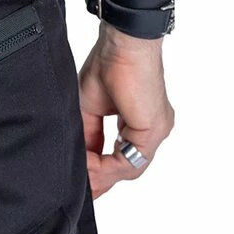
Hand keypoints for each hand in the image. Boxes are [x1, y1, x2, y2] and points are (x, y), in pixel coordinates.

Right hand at [78, 23, 174, 198]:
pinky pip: (127, 160)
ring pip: (128, 169)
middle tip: (77, 189)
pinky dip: (103, 165)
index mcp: (140, 125)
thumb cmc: (107, 64)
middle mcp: (152, 131)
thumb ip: (88, 138)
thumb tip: (80, 162)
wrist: (122, 43)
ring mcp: (155, 132)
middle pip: (126, 169)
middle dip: (98, 181)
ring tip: (77, 173)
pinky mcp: (152, 130)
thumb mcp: (88, 110)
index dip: (98, 174)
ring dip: (98, 174)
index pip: (120, 160)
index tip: (78, 184)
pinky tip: (86, 161)